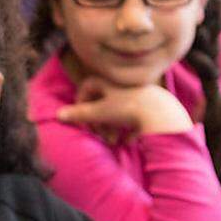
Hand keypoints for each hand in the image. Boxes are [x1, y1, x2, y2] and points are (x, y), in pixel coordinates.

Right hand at [56, 77, 192, 140]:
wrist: (162, 114)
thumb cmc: (128, 108)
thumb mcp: (100, 112)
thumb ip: (79, 113)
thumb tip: (58, 114)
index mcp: (109, 80)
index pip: (87, 87)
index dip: (81, 103)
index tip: (82, 119)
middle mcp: (122, 85)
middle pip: (101, 101)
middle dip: (97, 120)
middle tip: (98, 134)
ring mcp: (136, 95)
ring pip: (116, 111)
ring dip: (110, 127)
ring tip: (112, 140)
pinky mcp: (149, 106)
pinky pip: (133, 117)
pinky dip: (128, 129)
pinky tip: (129, 139)